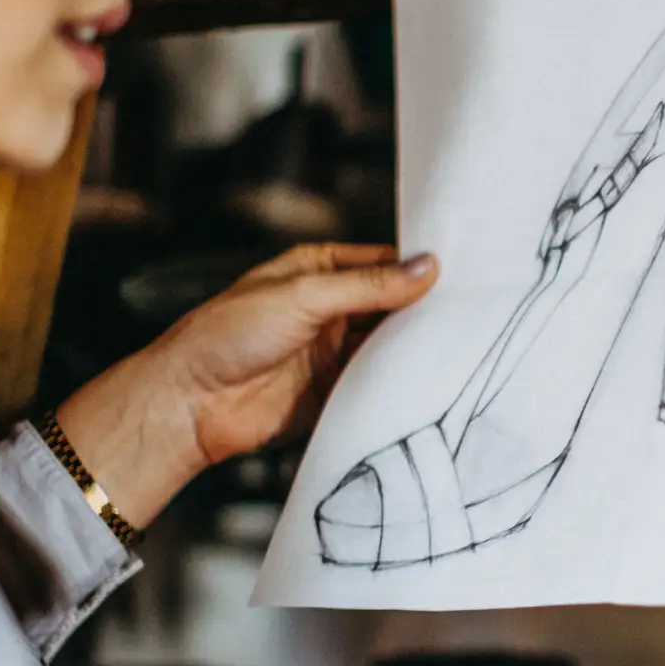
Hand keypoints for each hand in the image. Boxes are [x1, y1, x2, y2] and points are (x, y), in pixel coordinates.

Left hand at [54, 244, 437, 526]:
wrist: (190, 404)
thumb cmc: (225, 336)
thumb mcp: (303, 297)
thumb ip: (369, 285)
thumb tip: (426, 267)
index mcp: (318, 270)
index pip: (383, 262)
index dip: (419, 267)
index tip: (464, 272)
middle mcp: (330, 308)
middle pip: (393, 304)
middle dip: (426, 307)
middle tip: (475, 309)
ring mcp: (333, 350)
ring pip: (391, 344)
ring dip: (417, 346)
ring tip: (464, 342)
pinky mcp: (335, 390)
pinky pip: (379, 383)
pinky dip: (401, 381)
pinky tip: (430, 378)